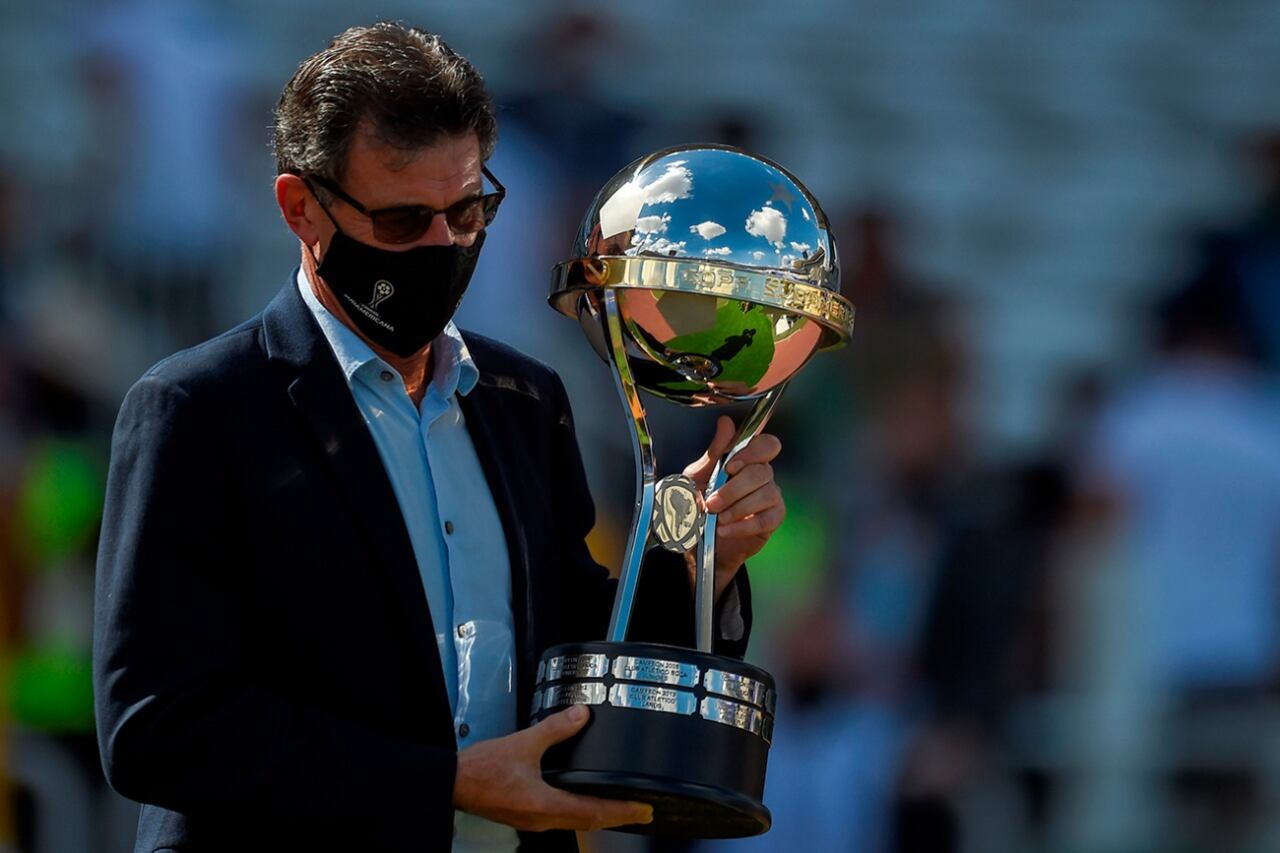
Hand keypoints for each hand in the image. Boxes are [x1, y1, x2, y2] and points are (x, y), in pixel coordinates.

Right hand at [453, 705, 653, 831]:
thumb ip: (555, 728)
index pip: (594, 812)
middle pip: (589, 822)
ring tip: (617, 807)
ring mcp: (533, 820)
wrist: (452, 783)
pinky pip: (561, 818)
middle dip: (617, 817)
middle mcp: (543, 819)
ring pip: (575, 822)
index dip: (622, 811)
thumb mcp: (524, 743)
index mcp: (546, 805)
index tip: (643, 809)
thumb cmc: (481, 770)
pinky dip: (579, 811)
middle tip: (640, 810)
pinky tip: (581, 801)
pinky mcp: (526, 815)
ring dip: (598, 815)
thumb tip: (581, 714)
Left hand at [683, 416, 785, 598]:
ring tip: (718, 518)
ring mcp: (771, 497)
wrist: (700, 540)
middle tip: (712, 502)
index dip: (752, 453)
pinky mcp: (773, 519)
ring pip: (767, 494)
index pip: (766, 445)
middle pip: (762, 472)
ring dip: (738, 508)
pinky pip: (767, 518)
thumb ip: (715, 451)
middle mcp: (763, 475)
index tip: (730, 466)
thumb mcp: (698, 475)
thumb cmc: (700, 503)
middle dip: (734, 489)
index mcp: (747, 460)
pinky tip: (726, 529)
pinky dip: (743, 525)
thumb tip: (726, 423)